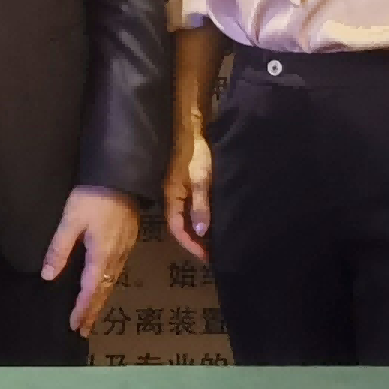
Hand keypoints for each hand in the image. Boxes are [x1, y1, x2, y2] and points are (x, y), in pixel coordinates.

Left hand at [41, 184, 140, 337]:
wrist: (122, 176)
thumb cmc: (94, 197)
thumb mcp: (71, 220)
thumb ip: (59, 248)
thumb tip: (49, 275)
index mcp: (101, 255)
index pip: (90, 290)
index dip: (82, 308)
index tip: (74, 325)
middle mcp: (116, 257)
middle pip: (104, 291)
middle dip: (93, 311)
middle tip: (84, 330)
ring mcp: (124, 249)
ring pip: (112, 282)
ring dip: (101, 300)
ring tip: (92, 314)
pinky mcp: (128, 241)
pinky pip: (117, 272)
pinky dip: (108, 285)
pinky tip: (103, 285)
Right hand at [162, 126, 213, 262]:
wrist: (195, 131)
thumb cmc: (197, 154)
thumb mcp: (200, 179)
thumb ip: (200, 205)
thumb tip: (200, 231)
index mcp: (172, 198)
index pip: (177, 229)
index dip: (191, 244)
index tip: (206, 257)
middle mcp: (175, 199)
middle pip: (182, 227)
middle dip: (196, 243)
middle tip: (213, 255)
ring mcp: (182, 193)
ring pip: (189, 219)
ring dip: (201, 233)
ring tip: (216, 244)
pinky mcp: (191, 188)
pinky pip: (195, 210)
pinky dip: (204, 220)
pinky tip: (215, 225)